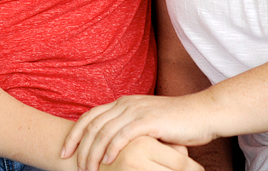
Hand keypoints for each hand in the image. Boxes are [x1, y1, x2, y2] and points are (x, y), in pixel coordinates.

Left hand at [62, 94, 216, 170]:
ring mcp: (137, 110)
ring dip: (93, 152)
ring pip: (104, 131)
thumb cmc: (177, 123)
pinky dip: (111, 149)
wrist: (202, 114)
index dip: (74, 133)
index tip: (65, 152)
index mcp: (125, 103)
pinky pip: (123, 135)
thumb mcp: (148, 124)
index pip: (90, 116)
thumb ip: (129, 130)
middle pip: (92, 124)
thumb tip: (111, 149)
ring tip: (88, 170)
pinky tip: (107, 162)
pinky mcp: (149, 120)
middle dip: (78, 146)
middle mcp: (127, 103)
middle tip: (72, 165)